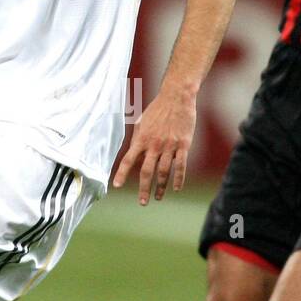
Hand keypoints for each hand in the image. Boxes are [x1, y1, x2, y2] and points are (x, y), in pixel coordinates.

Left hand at [111, 83, 196, 204]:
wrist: (176, 98)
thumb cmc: (157, 109)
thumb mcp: (141, 122)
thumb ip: (137, 139)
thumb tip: (132, 152)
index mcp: (141, 139)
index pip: (128, 159)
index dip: (122, 173)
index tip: (117, 186)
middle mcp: (154, 145)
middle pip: (147, 171)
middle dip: (144, 189)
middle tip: (142, 202)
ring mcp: (169, 146)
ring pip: (164, 172)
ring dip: (161, 187)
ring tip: (158, 198)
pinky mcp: (183, 145)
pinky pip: (180, 165)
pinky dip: (178, 178)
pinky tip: (175, 188)